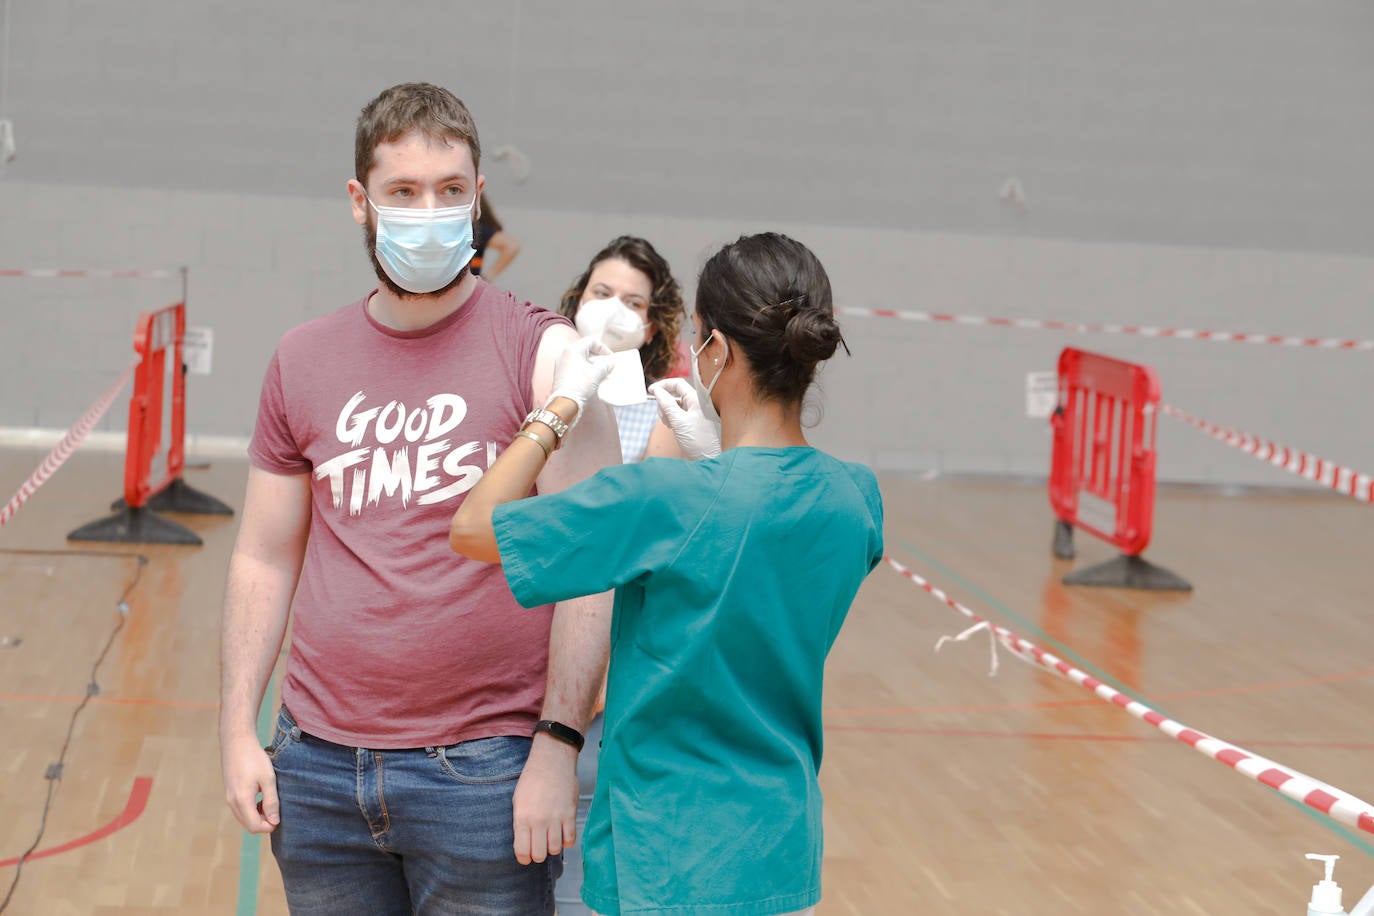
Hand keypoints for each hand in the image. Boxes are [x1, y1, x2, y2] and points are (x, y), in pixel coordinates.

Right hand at [221, 730, 279, 833]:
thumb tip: (274, 821)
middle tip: (276, 809)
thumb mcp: (268, 779)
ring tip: (269, 801)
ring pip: (243, 818)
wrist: (237, 742)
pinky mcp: (228, 792)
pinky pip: (239, 809)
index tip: (280, 817)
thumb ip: (271, 801)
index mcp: (242, 800)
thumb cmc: (254, 758)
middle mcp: (232, 802)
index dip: (269, 826)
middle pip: (248, 825)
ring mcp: (228, 797)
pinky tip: (260, 797)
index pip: (255, 826)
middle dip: (263, 822)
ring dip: (257, 816)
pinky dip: (250, 809)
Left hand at [511, 735, 579, 864]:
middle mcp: (539, 821)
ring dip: (552, 847)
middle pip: (539, 855)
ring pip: (556, 849)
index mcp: (522, 817)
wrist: (552, 761)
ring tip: (551, 838)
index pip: (522, 851)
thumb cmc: (533, 779)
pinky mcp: (570, 814)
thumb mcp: (518, 800)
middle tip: (539, 847)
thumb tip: (524, 841)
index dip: (524, 858)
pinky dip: (566, 840)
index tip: (526, 856)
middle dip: (538, 854)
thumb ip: (520, 822)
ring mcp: (556, 818)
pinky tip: (562, 833)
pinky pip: (570, 839)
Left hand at [549, 337, 615, 423]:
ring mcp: (560, 365)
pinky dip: (584, 370)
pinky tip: (591, 379)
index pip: (591, 341)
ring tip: (601, 373)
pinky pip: (574, 368)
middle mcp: (564, 354)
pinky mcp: (560, 375)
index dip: (604, 348)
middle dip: (598, 357)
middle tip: (607, 365)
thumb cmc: (580, 386)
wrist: (565, 404)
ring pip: (579, 359)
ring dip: (591, 364)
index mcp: (573, 349)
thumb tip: (610, 364)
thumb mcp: (597, 374)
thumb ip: (606, 366)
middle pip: (584, 350)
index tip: (611, 358)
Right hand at [649, 378, 720, 459]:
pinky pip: (677, 414)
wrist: (707, 459)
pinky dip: (671, 418)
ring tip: (669, 425)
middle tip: (664, 417)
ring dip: (667, 412)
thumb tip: (656, 390)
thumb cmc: (698, 441)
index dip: (663, 385)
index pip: (678, 384)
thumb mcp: (678, 421)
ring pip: (674, 405)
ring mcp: (694, 413)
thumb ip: (666, 403)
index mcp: (697, 399)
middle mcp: (697, 403)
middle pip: (674, 394)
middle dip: (664, 403)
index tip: (651, 391)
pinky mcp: (691, 422)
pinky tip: (671, 427)